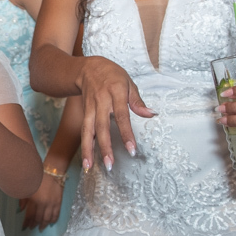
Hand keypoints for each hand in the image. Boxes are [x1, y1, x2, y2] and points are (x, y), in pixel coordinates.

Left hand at [20, 170, 62, 229]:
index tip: (24, 227)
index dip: (27, 222)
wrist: (51, 173)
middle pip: (39, 218)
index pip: (30, 215)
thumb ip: (23, 200)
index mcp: (35, 200)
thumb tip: (21, 210)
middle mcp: (44, 204)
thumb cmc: (37, 179)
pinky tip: (51, 223)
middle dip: (34, 224)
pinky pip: (56, 214)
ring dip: (44, 224)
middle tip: (32, 229)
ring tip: (41, 228)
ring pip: (48, 218)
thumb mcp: (27, 189)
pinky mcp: (59, 202)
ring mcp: (52, 204)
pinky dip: (53, 220)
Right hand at [77, 57, 154, 172]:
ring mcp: (90, 107)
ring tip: (89, 167)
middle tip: (110, 165)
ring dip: (89, 150)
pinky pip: (84, 131)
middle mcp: (101, 101)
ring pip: (88, 131)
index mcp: (115, 92)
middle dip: (105, 147)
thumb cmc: (111, 75)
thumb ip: (137, 101)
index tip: (131, 149)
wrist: (87, 68)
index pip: (121, 116)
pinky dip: (85, 146)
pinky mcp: (84, 113)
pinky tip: (87, 161)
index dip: (126, 133)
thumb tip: (151, 114)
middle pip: (102, 126)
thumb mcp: (128, 82)